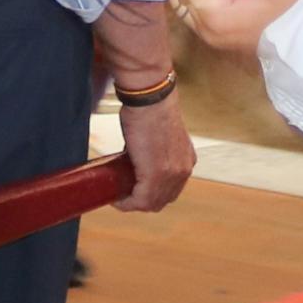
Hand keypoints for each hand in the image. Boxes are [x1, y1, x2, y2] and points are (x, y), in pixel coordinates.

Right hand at [113, 94, 193, 212]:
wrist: (150, 99)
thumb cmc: (151, 108)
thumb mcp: (158, 134)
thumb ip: (153, 150)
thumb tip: (135, 157)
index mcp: (185, 161)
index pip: (170, 190)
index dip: (150, 194)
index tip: (133, 190)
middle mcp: (183, 171)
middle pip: (162, 200)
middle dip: (141, 201)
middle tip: (123, 195)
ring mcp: (171, 175)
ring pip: (151, 203)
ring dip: (133, 203)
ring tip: (118, 197)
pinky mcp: (155, 176)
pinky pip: (141, 201)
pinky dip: (127, 203)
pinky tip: (117, 200)